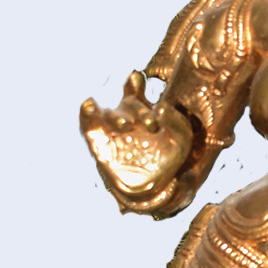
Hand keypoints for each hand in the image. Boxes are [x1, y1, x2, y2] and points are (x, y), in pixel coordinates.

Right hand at [80, 71, 191, 205]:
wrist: (150, 189)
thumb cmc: (165, 159)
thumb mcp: (181, 140)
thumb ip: (177, 122)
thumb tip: (161, 107)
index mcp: (143, 110)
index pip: (136, 89)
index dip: (134, 82)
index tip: (136, 78)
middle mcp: (125, 116)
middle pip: (129, 104)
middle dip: (140, 112)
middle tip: (152, 124)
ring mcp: (109, 129)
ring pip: (110, 115)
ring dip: (117, 117)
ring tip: (126, 125)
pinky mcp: (97, 143)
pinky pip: (88, 124)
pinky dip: (87, 112)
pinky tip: (89, 104)